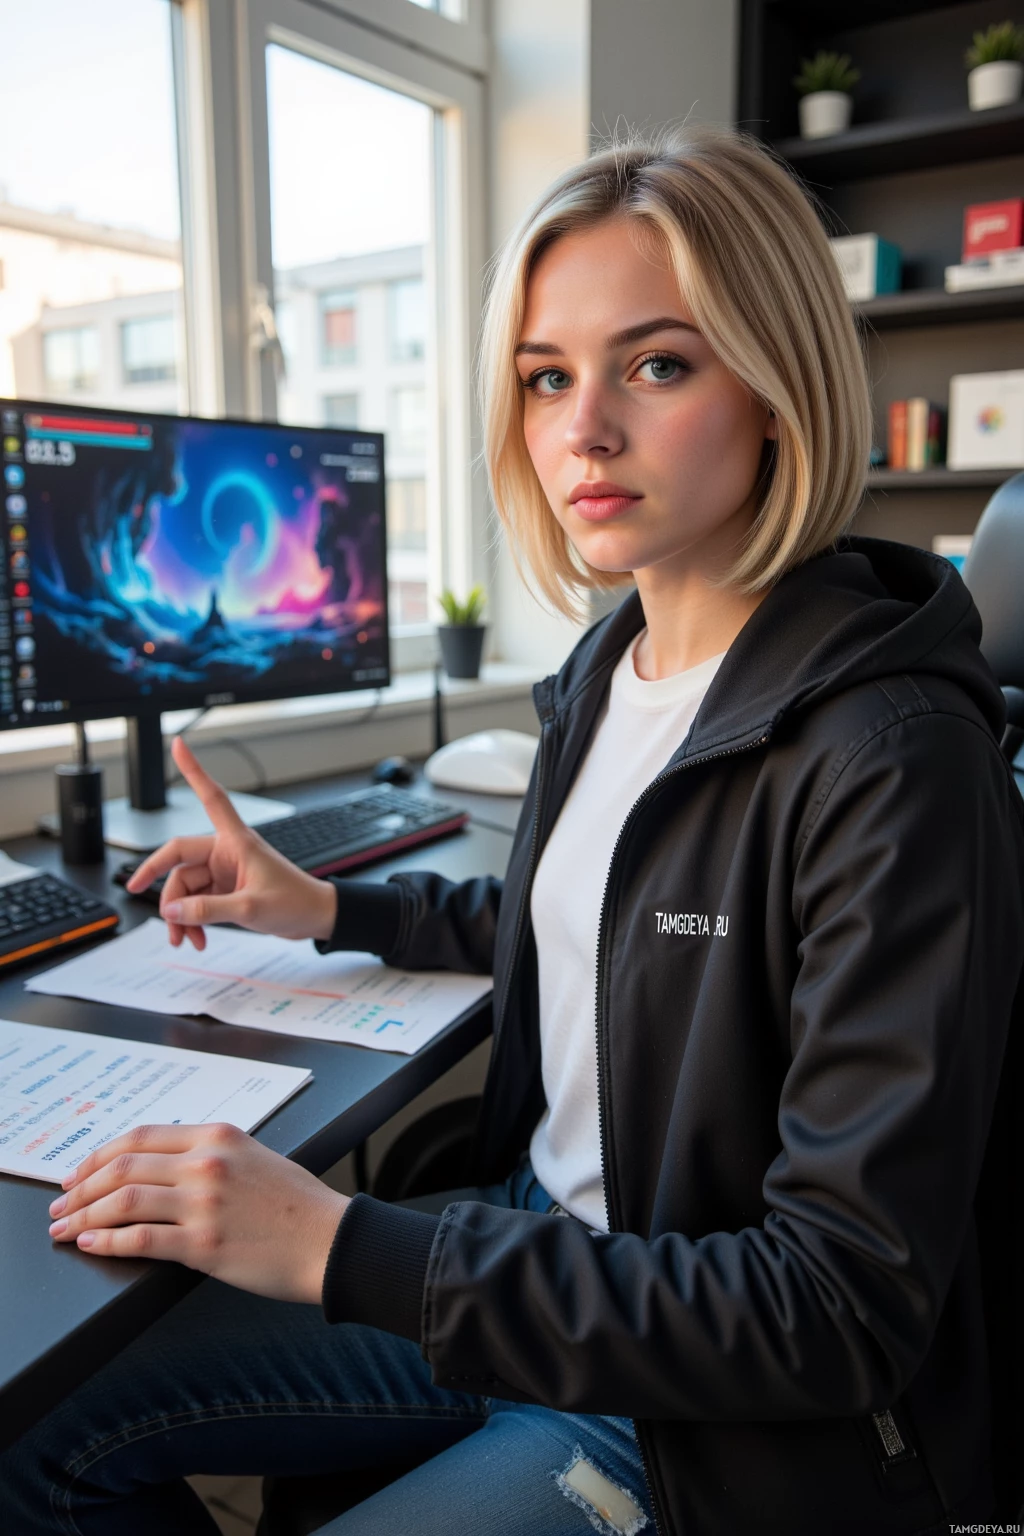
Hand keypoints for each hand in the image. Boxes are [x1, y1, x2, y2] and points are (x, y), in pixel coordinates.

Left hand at [47, 1123, 348, 1303]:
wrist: (330, 1240)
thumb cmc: (297, 1205)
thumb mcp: (253, 1158)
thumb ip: (208, 1155)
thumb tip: (158, 1169)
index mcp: (218, 1136)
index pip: (140, 1137)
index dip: (98, 1155)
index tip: (78, 1173)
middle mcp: (207, 1163)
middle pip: (123, 1166)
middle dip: (81, 1187)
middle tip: (61, 1204)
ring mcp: (204, 1203)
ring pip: (123, 1200)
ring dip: (84, 1215)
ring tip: (65, 1228)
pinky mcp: (204, 1243)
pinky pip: (140, 1239)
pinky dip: (107, 1241)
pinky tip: (91, 1244)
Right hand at [126, 735, 336, 950]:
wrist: (315, 918)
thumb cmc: (295, 901)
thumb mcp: (250, 907)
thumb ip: (207, 910)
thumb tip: (173, 911)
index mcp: (236, 841)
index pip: (211, 797)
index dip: (194, 770)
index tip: (179, 745)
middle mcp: (226, 852)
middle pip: (179, 861)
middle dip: (165, 888)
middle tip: (145, 901)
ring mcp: (224, 872)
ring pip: (185, 888)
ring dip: (180, 915)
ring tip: (184, 939)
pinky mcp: (225, 890)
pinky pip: (196, 902)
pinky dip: (192, 920)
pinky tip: (196, 938)